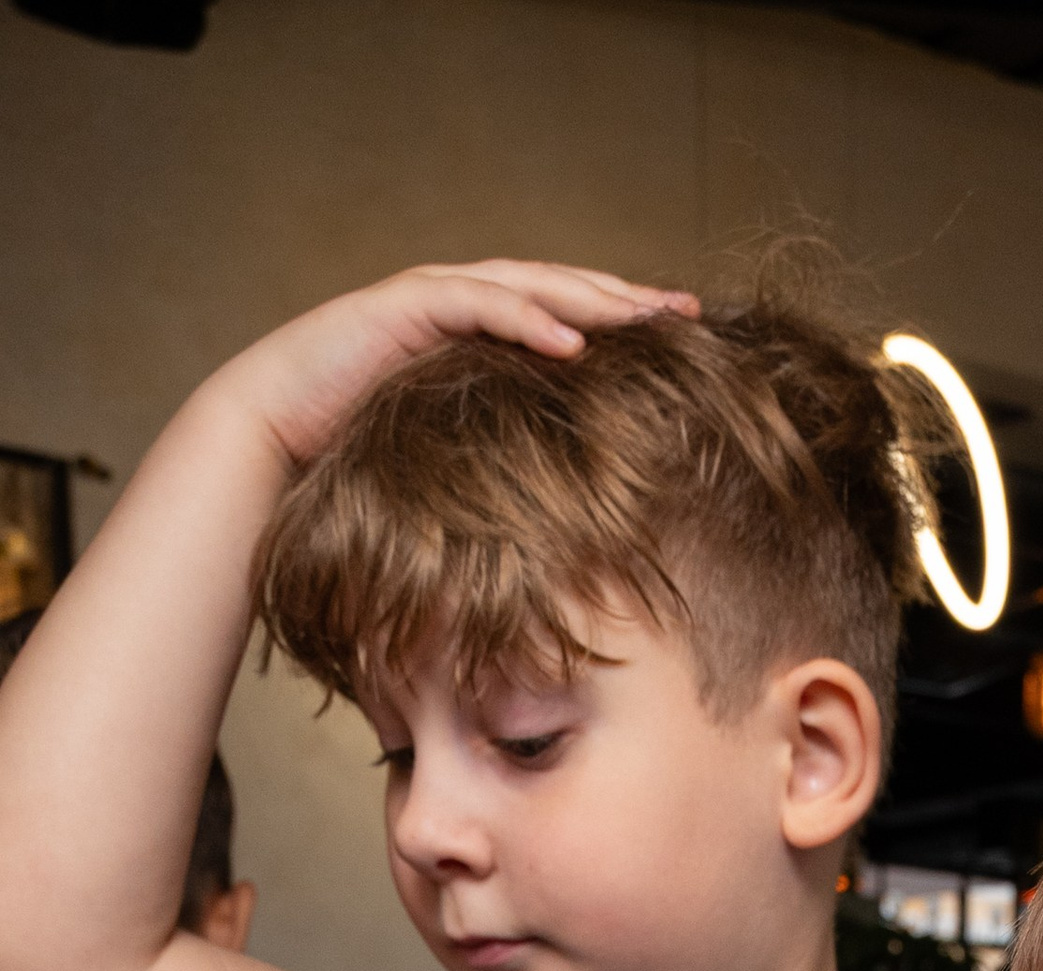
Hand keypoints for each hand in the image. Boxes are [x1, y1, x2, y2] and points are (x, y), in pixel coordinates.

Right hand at [215, 259, 696, 468]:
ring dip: (588, 298)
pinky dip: (525, 316)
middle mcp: (461, 307)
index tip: (685, 346)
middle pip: (559, 291)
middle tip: (688, 311)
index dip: (623, 327)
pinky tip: (572, 339)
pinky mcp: (400, 307)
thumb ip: (504, 465)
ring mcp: (430, 299)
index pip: (565, 320)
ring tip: (645, 315)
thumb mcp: (453, 464)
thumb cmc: (356, 462)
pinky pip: (474, 303)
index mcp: (479, 339)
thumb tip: (570, 531)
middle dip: (624, 298)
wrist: (270, 442)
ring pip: (525, 284)